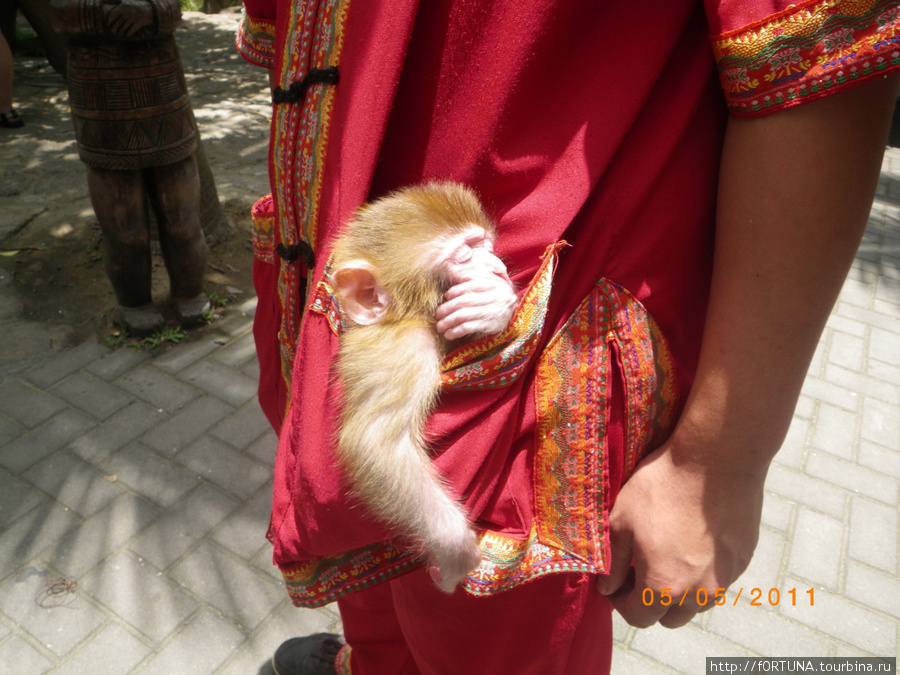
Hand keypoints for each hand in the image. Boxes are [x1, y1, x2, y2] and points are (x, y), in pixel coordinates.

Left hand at [104, 0, 153, 36]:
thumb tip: (102, 0)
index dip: (109, 21)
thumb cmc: (133, 5)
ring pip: (123, 28)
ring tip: (119, 33)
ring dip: (120, 32)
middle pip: (117, 23)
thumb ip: (114, 0)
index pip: (112, 15)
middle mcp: (128, 12)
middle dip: (114, 28)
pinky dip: (127, 34)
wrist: (147, 9)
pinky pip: (130, 31)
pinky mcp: (138, 24)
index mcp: (123, 6)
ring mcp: (133, 18)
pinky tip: (125, 35)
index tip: (109, 25)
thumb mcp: (124, 0)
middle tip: (113, 31)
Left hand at [435, 248, 516, 339]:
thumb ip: (476, 285)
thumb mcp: (492, 288)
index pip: (472, 285)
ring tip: (440, 326)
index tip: (446, 296)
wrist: (516, 316)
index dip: (456, 290)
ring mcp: (493, 311)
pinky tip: (448, 334)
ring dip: (448, 321)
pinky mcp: (491, 326)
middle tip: (437, 314)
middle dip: (447, 308)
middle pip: (465, 301)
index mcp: (495, 285)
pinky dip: (455, 331)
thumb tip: (451, 289)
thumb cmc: (497, 301)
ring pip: (464, 315)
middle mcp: (495, 297)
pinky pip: (468, 327)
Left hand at [596, 443, 764, 627]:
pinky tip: (692, 542)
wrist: (716, 460)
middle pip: (670, 617)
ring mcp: (725, 578)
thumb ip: (613, 563)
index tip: (615, 583)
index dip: (620, 603)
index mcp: (664, 586)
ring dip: (680, 591)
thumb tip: (608, 588)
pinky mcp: (742, 561)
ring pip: (698, 603)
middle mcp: (699, 592)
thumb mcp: (621, 521)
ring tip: (667, 557)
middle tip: (638, 571)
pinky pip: (718, 579)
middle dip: (650, 603)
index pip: (638, 617)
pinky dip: (703, 573)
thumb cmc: (662, 488)